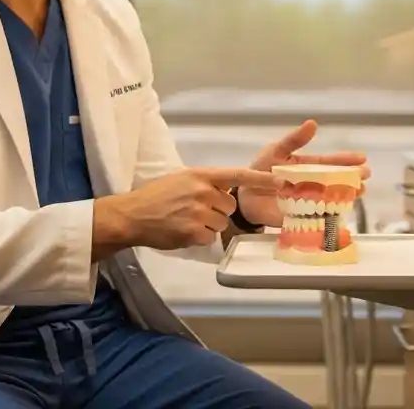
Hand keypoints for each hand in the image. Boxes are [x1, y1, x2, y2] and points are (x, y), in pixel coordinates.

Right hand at [96, 168, 278, 250]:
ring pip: (221, 224)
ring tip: (186, 220)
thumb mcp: (182, 179)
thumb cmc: (156, 196)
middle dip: (217, 211)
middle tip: (195, 210)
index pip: (238, 175)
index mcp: (201, 175)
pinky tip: (182, 231)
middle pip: (229, 206)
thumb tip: (225, 191)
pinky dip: (198, 237)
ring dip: (208, 225)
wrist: (132, 215)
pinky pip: (209, 238)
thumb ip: (205, 183)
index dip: (262, 180)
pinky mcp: (194, 232)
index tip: (281, 182)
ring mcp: (198, 212)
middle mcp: (203, 191)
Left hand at [238, 119, 369, 227]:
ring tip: (358, 192)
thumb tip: (313, 123)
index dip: (346, 160)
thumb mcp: (276, 151)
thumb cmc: (260, 169)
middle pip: (335, 181)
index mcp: (307, 167)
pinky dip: (328, 218)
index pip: (329, 163)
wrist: (244, 196)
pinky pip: (317, 218)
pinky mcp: (300, 217)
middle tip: (366, 176)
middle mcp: (311, 184)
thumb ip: (293, 140)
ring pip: (331, 199)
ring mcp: (307, 201)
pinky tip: (339, 216)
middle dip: (352, 178)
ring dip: (345, 196)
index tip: (362, 158)